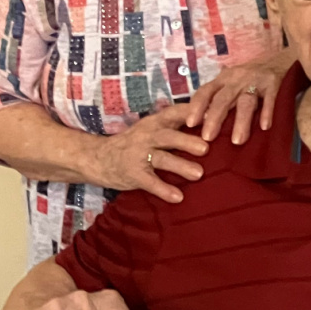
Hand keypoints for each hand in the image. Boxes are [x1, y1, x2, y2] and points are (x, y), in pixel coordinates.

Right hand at [91, 104, 208, 203]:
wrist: (97, 158)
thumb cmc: (135, 143)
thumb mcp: (152, 128)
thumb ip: (176, 126)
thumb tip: (213, 122)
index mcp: (155, 122)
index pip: (175, 113)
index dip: (192, 113)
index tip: (212, 115)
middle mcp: (147, 136)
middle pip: (168, 136)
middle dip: (187, 141)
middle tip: (206, 148)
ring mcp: (138, 155)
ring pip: (161, 159)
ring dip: (180, 166)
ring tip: (199, 174)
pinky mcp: (133, 174)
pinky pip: (149, 182)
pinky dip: (163, 189)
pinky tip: (178, 197)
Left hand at [188, 51, 295, 143]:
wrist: (277, 61)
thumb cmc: (248, 77)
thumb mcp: (229, 81)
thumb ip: (217, 97)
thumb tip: (200, 122)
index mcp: (223, 79)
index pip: (206, 91)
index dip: (197, 107)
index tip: (190, 124)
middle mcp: (237, 79)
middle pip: (223, 99)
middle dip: (215, 118)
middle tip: (208, 138)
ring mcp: (255, 82)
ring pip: (246, 102)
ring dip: (241, 121)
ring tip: (237, 141)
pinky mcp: (273, 84)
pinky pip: (270, 99)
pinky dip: (267, 112)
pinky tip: (264, 126)